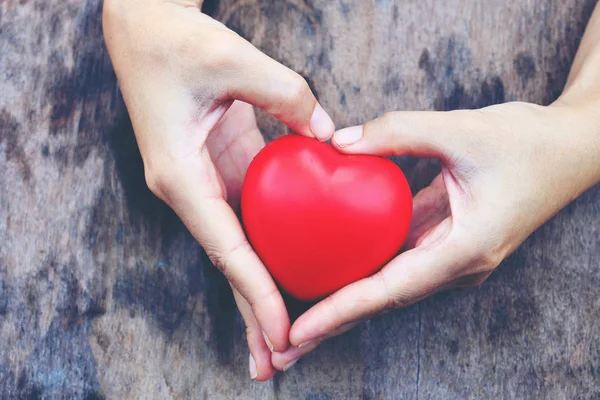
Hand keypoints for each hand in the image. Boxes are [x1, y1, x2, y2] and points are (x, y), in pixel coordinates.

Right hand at [103, 0, 334, 380]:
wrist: (147, 27)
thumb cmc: (177, 41)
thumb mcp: (233, 59)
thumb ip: (287, 94)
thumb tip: (331, 135)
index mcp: (181, 176)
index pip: (227, 247)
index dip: (257, 292)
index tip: (284, 333)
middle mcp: (189, 189)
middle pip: (229, 263)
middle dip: (254, 313)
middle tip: (277, 363)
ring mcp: (204, 182)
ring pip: (239, 247)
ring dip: (261, 290)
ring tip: (284, 335)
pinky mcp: (220, 168)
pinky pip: (249, 218)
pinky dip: (268, 250)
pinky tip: (288, 271)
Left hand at [271, 101, 599, 369]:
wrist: (570, 148)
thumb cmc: (528, 143)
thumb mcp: (463, 130)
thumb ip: (399, 133)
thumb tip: (339, 144)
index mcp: (466, 249)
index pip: (389, 288)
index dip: (341, 311)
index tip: (298, 332)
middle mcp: (456, 263)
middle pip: (382, 299)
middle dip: (332, 321)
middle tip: (282, 345)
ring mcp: (451, 255)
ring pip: (387, 283)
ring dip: (344, 298)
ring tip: (297, 314)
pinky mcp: (446, 240)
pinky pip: (397, 256)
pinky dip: (363, 265)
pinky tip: (332, 265)